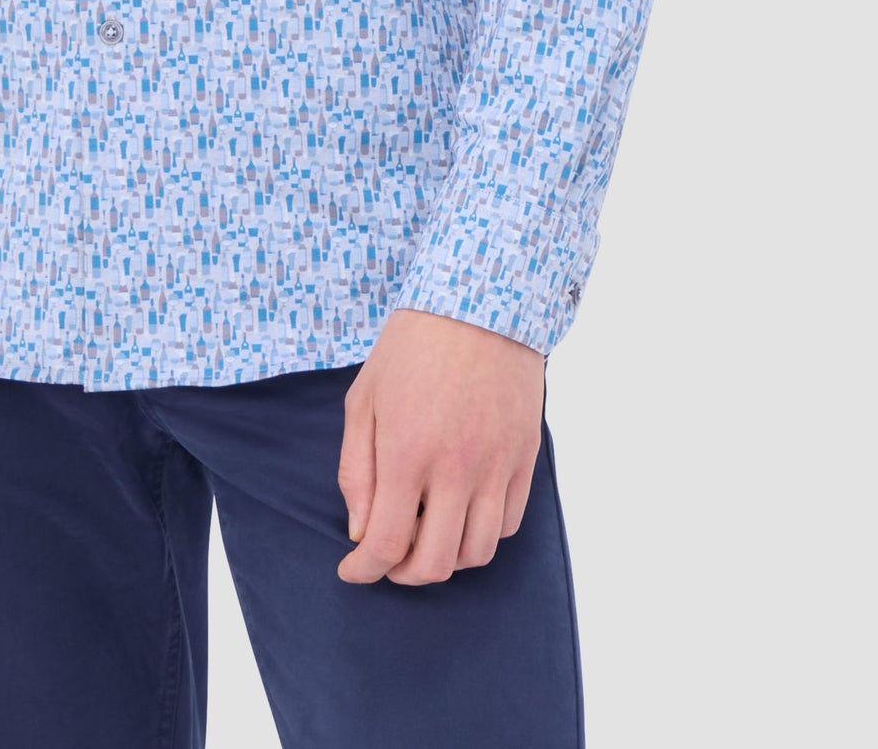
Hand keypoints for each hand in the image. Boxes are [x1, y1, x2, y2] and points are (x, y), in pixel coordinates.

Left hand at [336, 306, 545, 585]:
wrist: (479, 302)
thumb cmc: (412, 346)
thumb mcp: (364, 399)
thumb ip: (358, 471)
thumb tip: (361, 531)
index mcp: (408, 452)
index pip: (386, 544)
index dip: (364, 570)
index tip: (353, 570)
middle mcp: (456, 468)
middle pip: (435, 564)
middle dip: (402, 574)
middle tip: (388, 558)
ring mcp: (496, 466)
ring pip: (476, 554)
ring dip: (445, 560)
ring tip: (425, 537)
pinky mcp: (524, 459)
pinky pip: (507, 525)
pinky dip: (481, 536)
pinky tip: (460, 515)